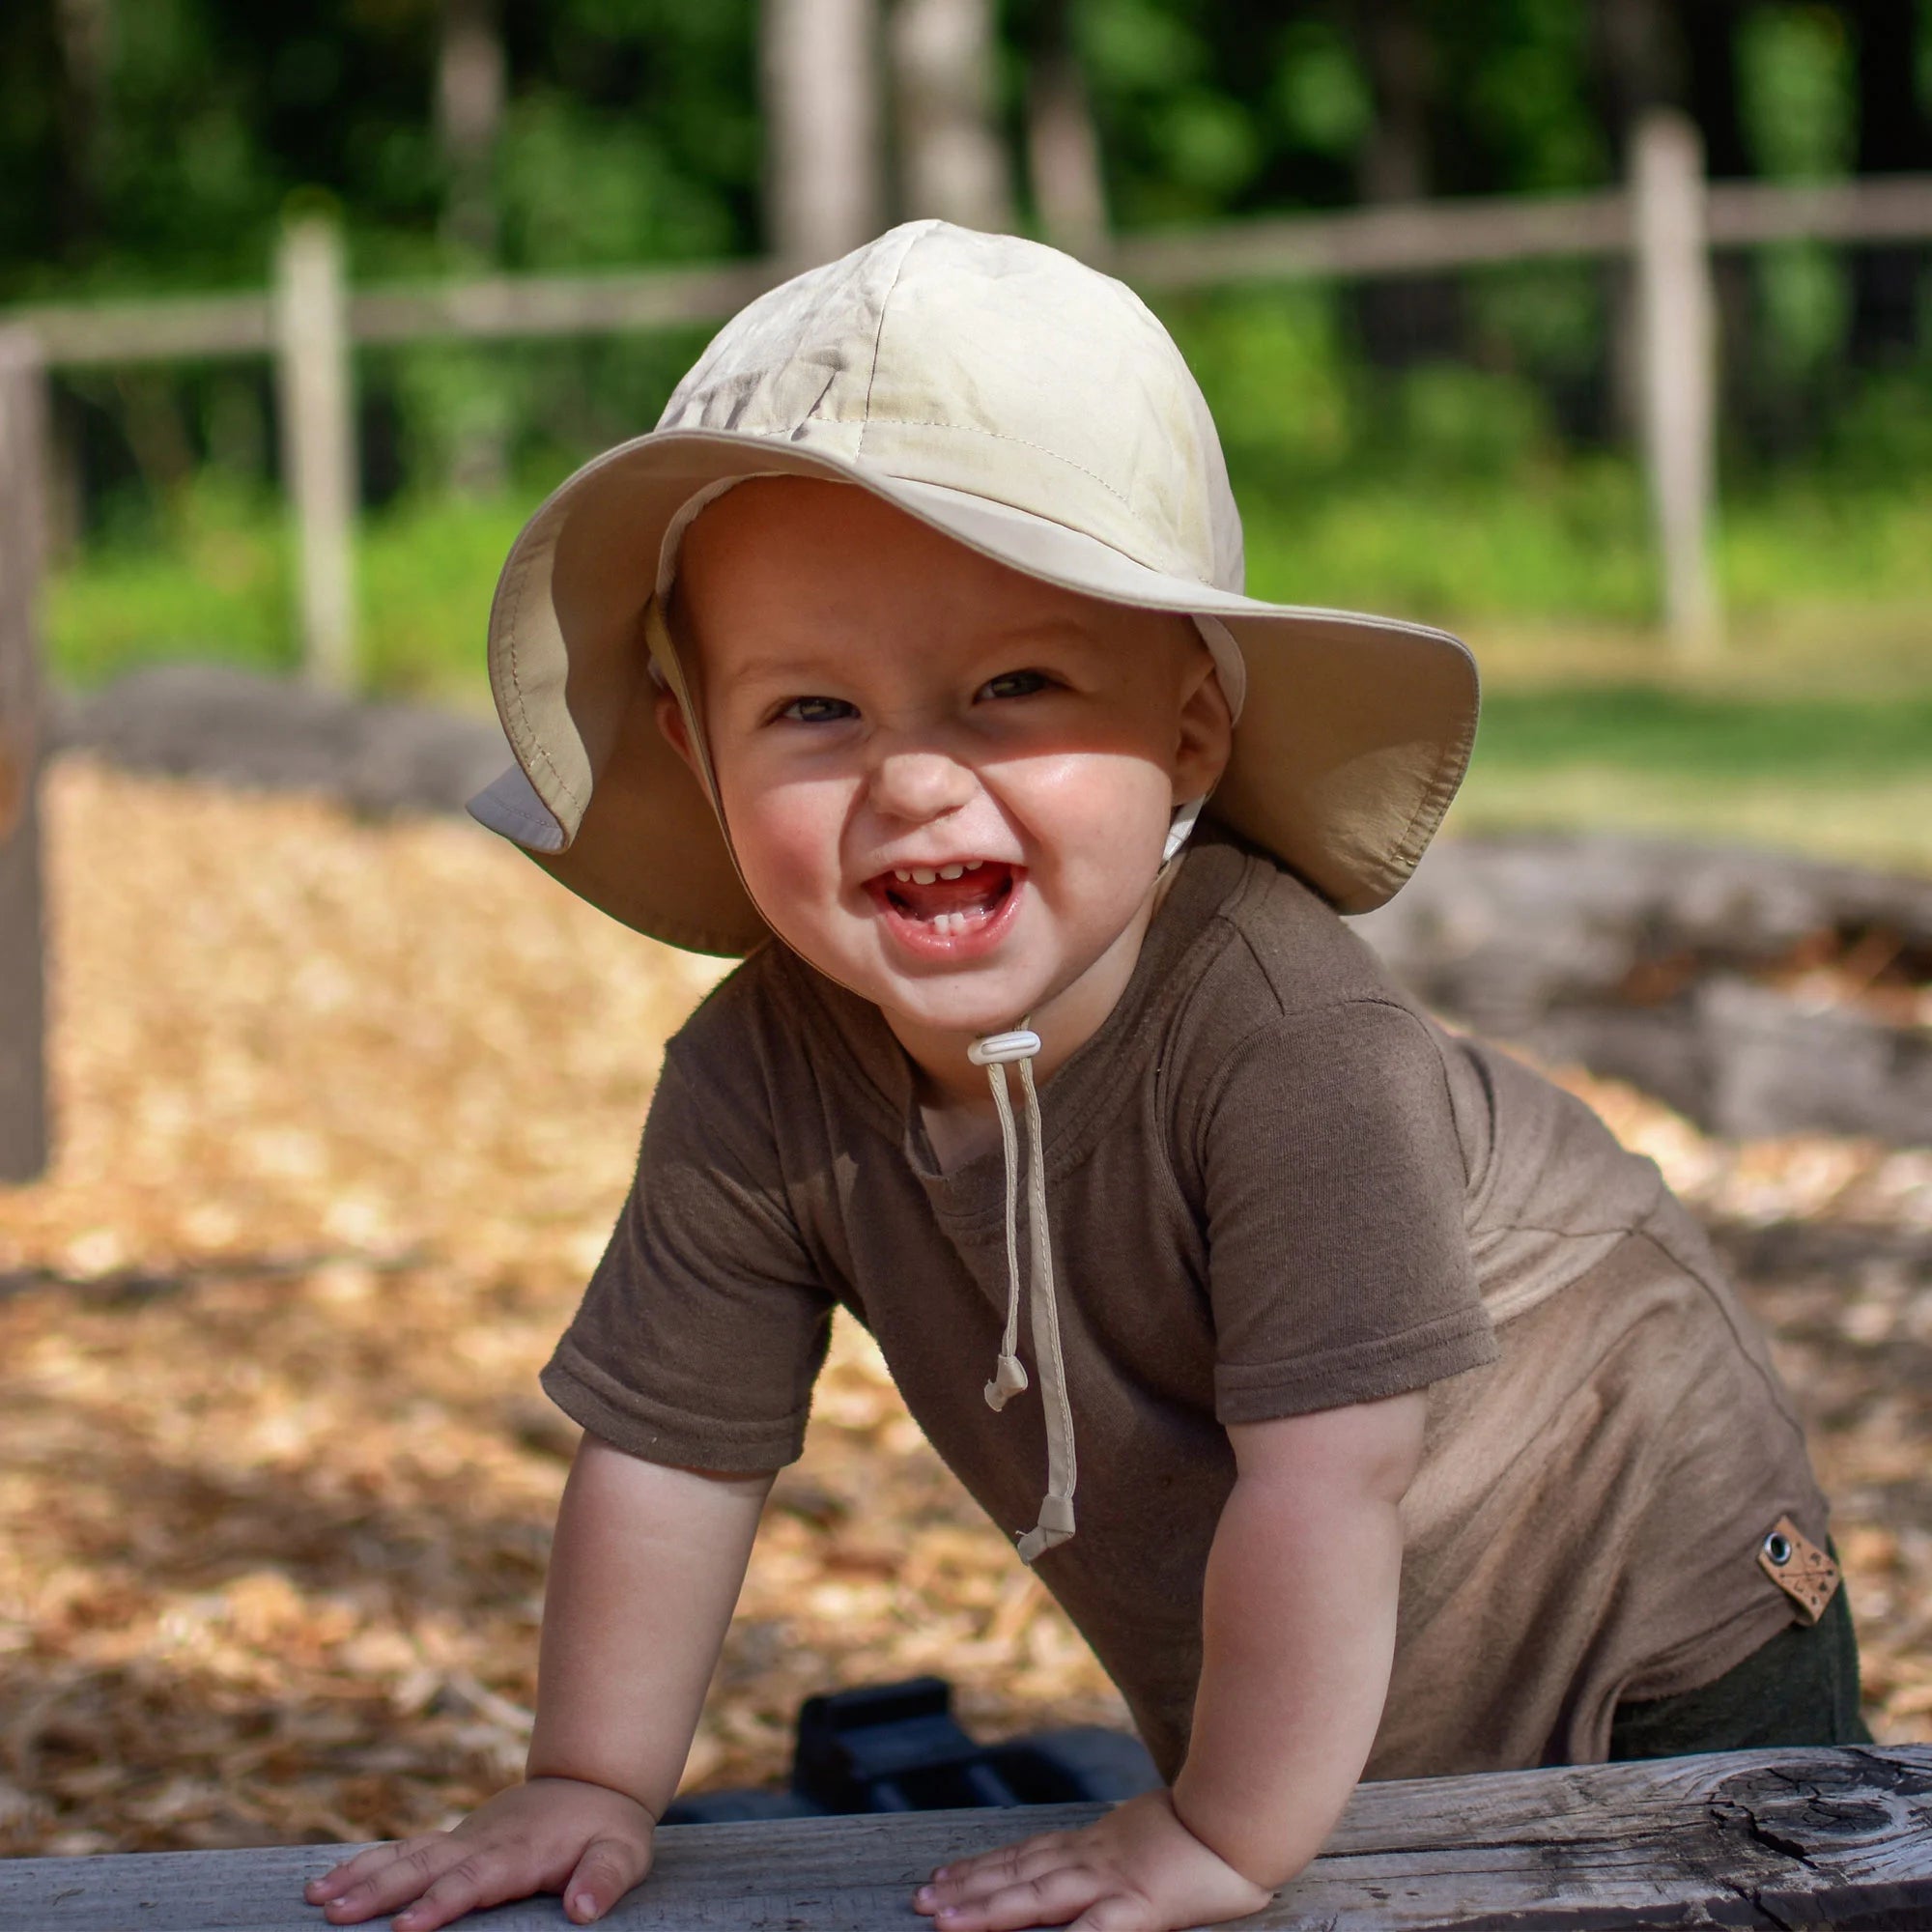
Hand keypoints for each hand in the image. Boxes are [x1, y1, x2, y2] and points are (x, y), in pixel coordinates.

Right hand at [302, 1776, 653, 1929]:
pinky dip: (367, 1863)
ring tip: (315, 1896)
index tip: (403, 1927)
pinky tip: (329, 1880)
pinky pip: (405, 1851)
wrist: (592, 1781)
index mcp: (519, 1853)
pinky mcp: (453, 1842)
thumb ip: (605, 1879)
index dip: (440, 1904)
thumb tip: (583, 1910)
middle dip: (378, 1892)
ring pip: (406, 1856)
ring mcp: (463, 1839)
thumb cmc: (609, 1830)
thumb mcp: (624, 1853)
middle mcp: (482, 1844)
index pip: (474, 1881)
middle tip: (331, 1913)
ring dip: (361, 1875)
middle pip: (424, 1867)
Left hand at [912, 1790, 1272, 1931]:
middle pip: (1018, 1874)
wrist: (1247, 1810)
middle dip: (968, 1891)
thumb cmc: (1215, 1826)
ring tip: (944, 1919)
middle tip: (920, 1901)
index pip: (1027, 1855)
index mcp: (1098, 1844)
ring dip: (987, 1909)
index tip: (943, 1877)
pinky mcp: (1138, 1906)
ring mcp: (1112, 1881)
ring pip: (1035, 1896)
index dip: (983, 1868)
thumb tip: (1110, 1863)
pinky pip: (1090, 1931)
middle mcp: (1094, 1858)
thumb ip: (1126, 1850)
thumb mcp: (1154, 1835)